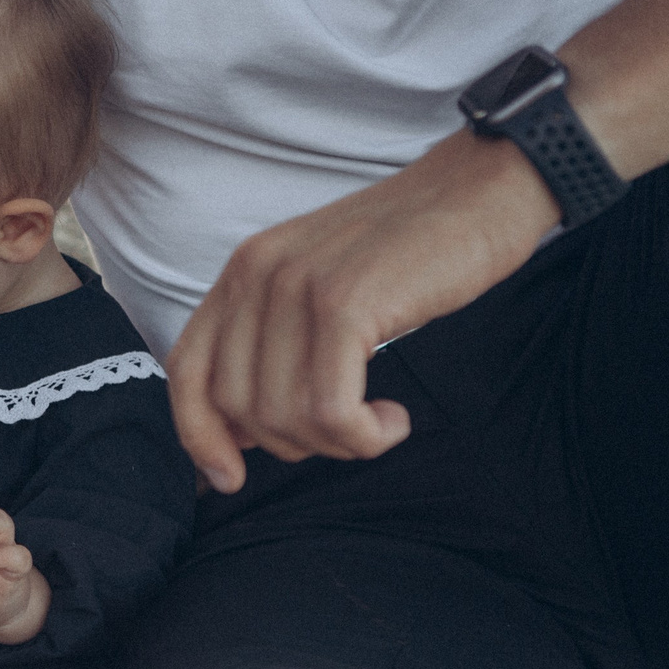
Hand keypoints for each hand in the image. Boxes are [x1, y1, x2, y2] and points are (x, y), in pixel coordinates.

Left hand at [169, 129, 558, 492]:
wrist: (481, 189)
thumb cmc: (409, 252)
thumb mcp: (319, 287)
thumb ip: (272, 343)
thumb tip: (237, 433)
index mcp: (243, 271)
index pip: (187, 370)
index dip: (198, 435)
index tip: (229, 479)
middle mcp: (258, 274)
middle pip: (236, 406)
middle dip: (291, 444)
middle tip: (347, 432)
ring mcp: (298, 286)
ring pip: (282, 415)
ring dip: (335, 443)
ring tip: (376, 423)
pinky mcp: (347, 303)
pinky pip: (330, 410)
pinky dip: (362, 435)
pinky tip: (394, 420)